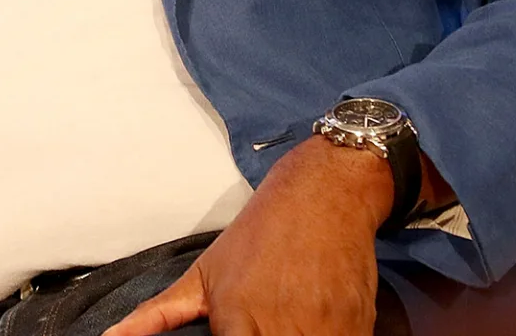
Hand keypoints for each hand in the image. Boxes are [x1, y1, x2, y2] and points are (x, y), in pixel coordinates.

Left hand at [106, 137, 391, 335]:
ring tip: (286, 322)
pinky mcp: (357, 327)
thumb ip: (158, 315)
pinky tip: (313, 325)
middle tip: (261, 326)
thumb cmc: (260, 234)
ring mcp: (322, 330)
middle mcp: (280, 330)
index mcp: (236, 321)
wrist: (324, 194)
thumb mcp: (204, 273)